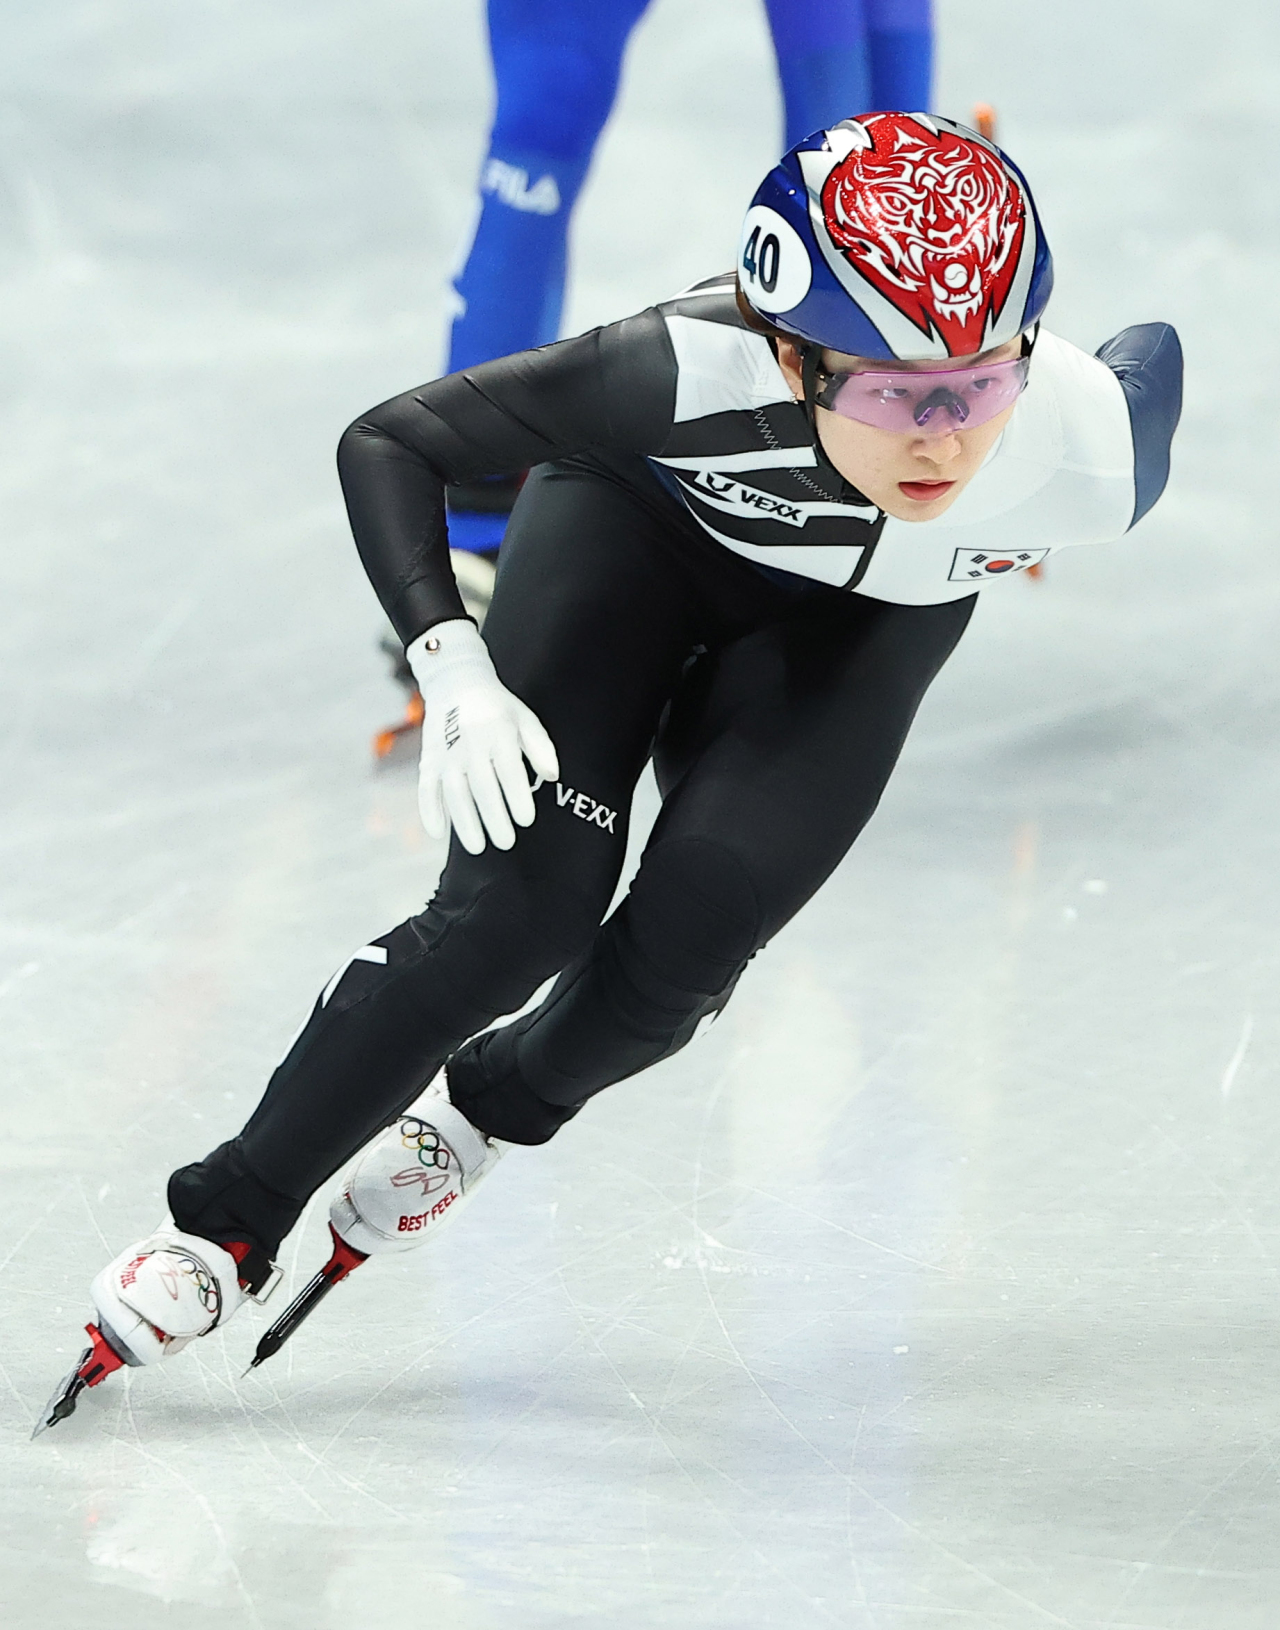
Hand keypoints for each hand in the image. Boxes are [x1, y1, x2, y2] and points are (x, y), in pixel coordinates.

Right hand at [406, 620, 557, 854]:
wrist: (456, 684)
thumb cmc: (499, 709)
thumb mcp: (525, 719)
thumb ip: (541, 747)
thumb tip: (552, 776)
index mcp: (498, 731)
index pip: (509, 770)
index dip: (517, 796)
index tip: (527, 820)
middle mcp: (470, 743)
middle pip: (482, 786)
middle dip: (494, 817)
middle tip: (507, 842)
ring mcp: (446, 752)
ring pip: (454, 792)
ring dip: (464, 822)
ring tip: (478, 847)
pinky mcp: (429, 759)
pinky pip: (426, 788)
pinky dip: (429, 811)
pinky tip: (439, 833)